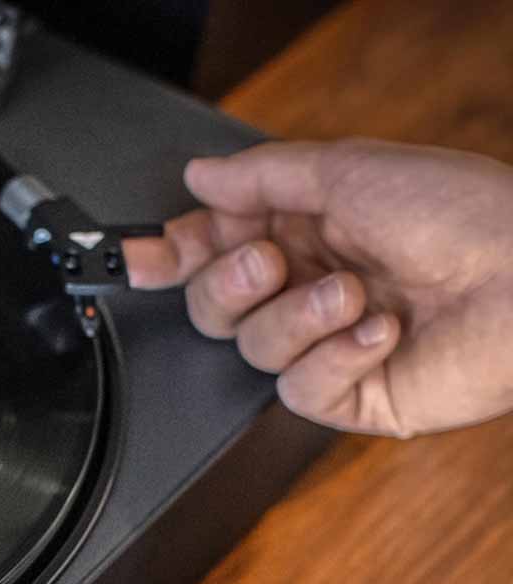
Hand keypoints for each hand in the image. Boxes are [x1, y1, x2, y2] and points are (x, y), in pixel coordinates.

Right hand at [124, 139, 512, 435]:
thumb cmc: (464, 217)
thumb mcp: (350, 173)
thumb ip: (262, 178)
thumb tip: (199, 177)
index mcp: (304, 233)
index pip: (212, 250)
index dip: (169, 255)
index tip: (134, 256)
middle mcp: (308, 290)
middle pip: (214, 307)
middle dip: (233, 284)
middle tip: (272, 263)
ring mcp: (326, 347)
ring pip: (252, 349)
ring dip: (301, 318)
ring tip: (357, 296)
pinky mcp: (348, 396)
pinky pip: (297, 392)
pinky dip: (336, 360)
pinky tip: (380, 335)